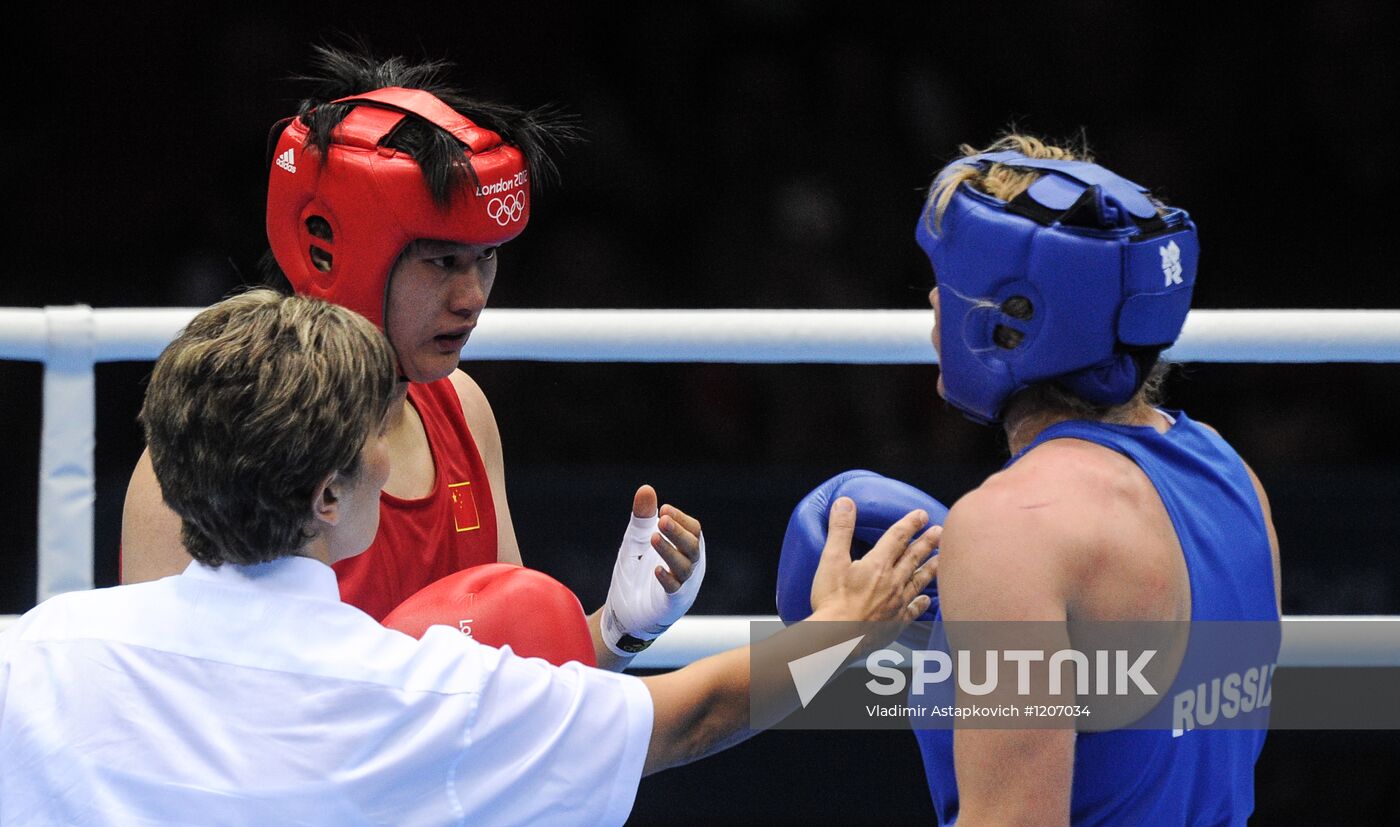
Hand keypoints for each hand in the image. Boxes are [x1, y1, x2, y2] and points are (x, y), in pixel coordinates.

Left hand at [601, 485, 706, 655]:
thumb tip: (646, 488)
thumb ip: (643, 517)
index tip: (663, 509)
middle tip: (661, 519)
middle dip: (678, 532)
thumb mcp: (637, 541)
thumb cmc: (636, 572)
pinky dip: (667, 579)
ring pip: (684, 566)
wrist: (625, 611)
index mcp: (685, 548)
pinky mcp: (671, 603)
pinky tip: (656, 570)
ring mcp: (683, 585)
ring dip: (669, 551)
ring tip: (653, 538)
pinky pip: (674, 590)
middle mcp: (689, 565)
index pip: (693, 529)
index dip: (681, 519)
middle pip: (693, 545)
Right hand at [810, 497, 939, 623]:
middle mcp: (892, 582)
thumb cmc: (832, 602)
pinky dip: (920, 603)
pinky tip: (926, 600)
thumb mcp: (831, 560)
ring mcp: (897, 604)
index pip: (897, 537)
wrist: (838, 640)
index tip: (921, 514)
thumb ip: (840, 530)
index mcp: (877, 565)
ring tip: (942, 558)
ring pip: (919, 580)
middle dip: (927, 542)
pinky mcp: (896, 623)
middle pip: (914, 557)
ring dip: (931, 567)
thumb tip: (845, 502)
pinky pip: (913, 610)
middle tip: (940, 531)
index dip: (910, 524)